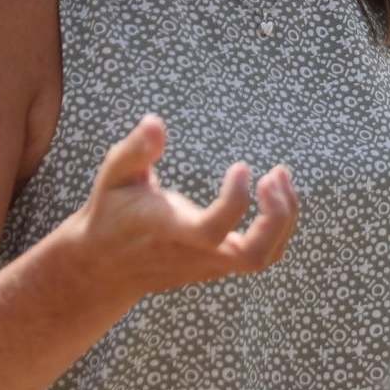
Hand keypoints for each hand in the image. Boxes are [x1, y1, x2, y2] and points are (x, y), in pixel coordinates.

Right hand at [70, 114, 298, 298]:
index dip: (236, 199)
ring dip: (284, 217)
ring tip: (279, 176)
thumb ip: (135, 150)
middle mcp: (194, 253)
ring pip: (264, 257)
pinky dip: (279, 225)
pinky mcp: (219, 265)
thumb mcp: (114, 177)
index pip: (212, 229)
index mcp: (168, 231)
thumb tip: (155, 122)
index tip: (241, 166)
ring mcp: (210, 264)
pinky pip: (263, 254)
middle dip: (277, 217)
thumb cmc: (111, 213)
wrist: (105, 268)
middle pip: (253, 256)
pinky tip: (273, 193)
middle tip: (274, 175)